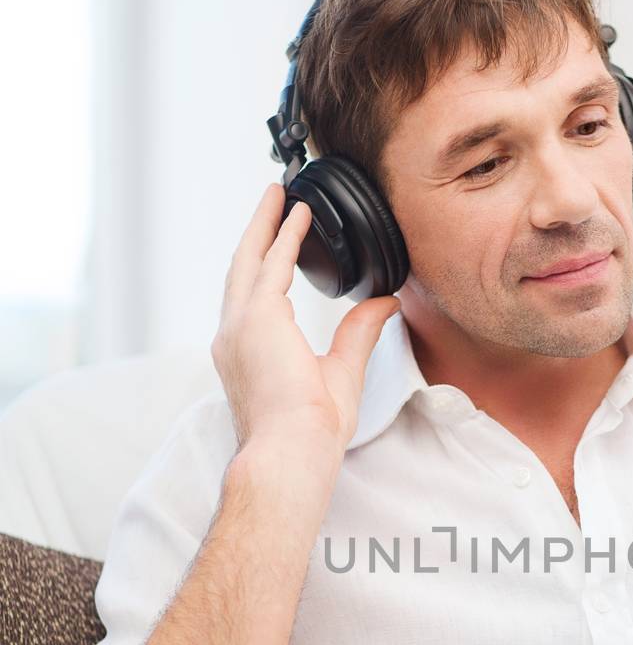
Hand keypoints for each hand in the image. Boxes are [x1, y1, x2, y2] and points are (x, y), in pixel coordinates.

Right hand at [213, 184, 401, 460]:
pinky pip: (271, 264)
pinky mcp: (257, 319)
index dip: (265, 262)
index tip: (280, 237)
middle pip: (243, 267)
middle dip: (258, 231)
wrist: (292, 450)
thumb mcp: (342, 372)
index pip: (254, 296)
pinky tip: (299, 215)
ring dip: (265, 224)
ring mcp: (239, 326)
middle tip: (273, 198)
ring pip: (249, 258)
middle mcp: (234, 335)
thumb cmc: (310, 430)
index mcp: (247, 352)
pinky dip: (284, 236)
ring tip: (279, 194)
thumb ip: (359, 333)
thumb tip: (385, 304)